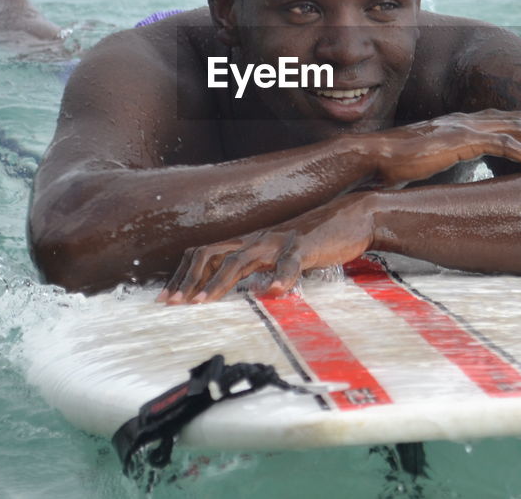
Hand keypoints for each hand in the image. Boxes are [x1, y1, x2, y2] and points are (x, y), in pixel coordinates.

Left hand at [158, 195, 374, 303]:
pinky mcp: (305, 245)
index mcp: (249, 242)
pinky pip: (289, 262)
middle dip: (188, 280)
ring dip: (219, 282)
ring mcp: (279, 241)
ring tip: (204, 303)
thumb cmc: (317, 240)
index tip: (167, 300)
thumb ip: (261, 268)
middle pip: (210, 253)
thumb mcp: (281, 255)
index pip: (204, 253)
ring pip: (240, 258)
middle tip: (173, 305)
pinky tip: (272, 294)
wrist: (354, 216)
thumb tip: (245, 292)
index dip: (182, 275)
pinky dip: (279, 278)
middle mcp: (257, 239)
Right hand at [371, 108, 520, 186]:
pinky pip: (506, 146)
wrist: (374, 156)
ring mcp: (465, 128)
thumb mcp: (422, 162)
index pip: (493, 119)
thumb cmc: (390, 164)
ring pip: (516, 133)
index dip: (518, 121)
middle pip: (512, 123)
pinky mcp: (465, 141)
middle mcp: (463, 121)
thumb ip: (438, 162)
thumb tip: (441, 176)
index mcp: (454, 124)